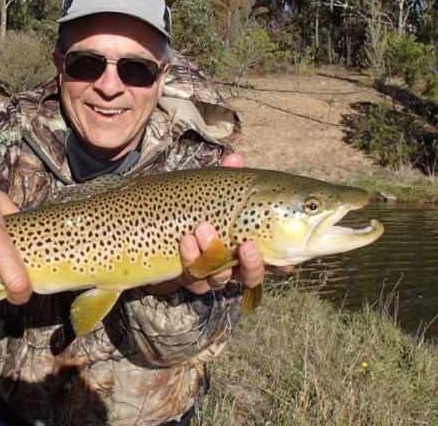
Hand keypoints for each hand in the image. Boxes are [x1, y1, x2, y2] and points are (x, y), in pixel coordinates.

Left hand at [143, 153, 292, 294]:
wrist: (156, 230)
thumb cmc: (196, 208)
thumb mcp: (212, 190)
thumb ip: (226, 177)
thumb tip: (235, 158)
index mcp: (247, 246)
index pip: (274, 263)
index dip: (281, 264)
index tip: (282, 259)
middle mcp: (232, 265)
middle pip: (251, 276)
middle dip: (252, 263)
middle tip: (247, 245)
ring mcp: (208, 274)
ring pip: (220, 279)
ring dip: (214, 255)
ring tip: (205, 230)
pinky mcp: (186, 277)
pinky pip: (192, 277)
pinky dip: (190, 258)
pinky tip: (186, 241)